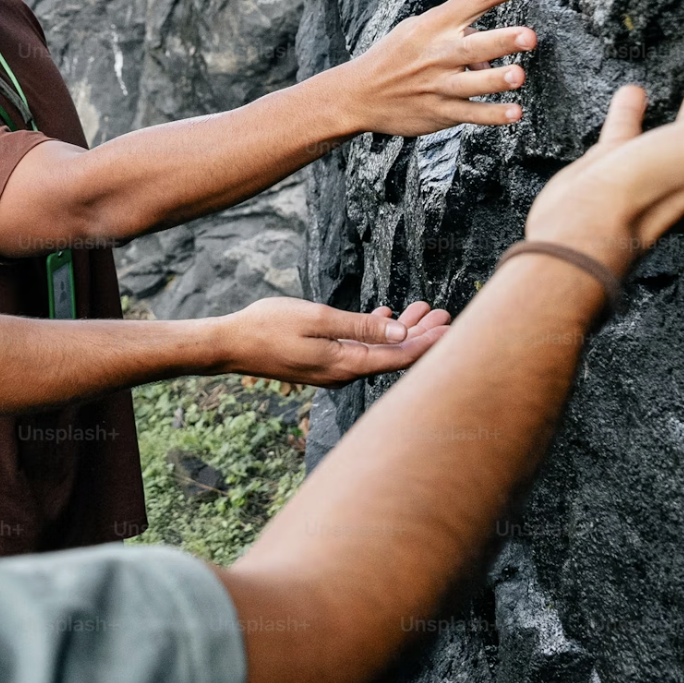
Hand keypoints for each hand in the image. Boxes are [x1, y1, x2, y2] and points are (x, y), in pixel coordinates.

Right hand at [220, 298, 451, 385]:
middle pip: (394, 357)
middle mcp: (344, 372)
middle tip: (445, 313)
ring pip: (379, 351)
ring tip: (423, 310)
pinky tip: (386, 316)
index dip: (429, 344)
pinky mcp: (324, 362)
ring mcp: (333, 369)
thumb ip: (360, 327)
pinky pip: (360, 349)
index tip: (453, 329)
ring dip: (401, 331)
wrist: (230, 344)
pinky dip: (376, 332)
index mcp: (345, 364)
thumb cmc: (268, 326)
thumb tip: (400, 332)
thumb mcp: (318, 318)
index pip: (399, 357)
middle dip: (421, 335)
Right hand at [340, 0, 551, 135]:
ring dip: (496, 80)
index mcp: (436, 24)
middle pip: (474, 44)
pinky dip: (492, 115)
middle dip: (502, 40)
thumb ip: (456, 30)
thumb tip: (493, 41)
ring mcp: (438, 85)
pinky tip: (514, 114)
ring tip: (519, 76)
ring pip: (472, 83)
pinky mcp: (439, 112)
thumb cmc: (394, 57)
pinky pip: (470, 114)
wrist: (357, 95)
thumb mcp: (417, 30)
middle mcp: (438, 53)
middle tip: (529, 37)